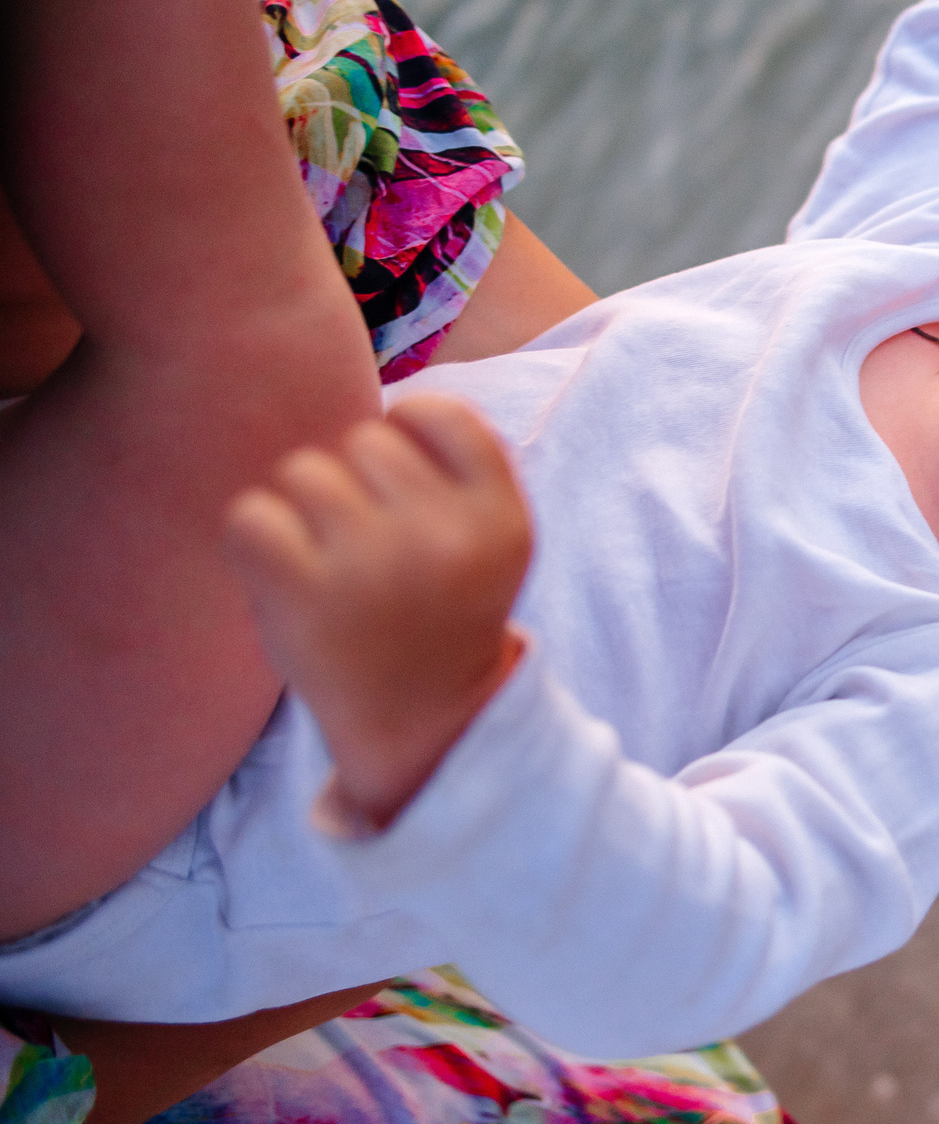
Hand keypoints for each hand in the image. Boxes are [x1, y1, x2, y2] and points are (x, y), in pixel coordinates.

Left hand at [222, 393, 531, 828]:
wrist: (420, 723)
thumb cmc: (442, 613)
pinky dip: (255, 541)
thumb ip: (456, 470)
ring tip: (327, 563)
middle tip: (366, 545)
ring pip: (302, 471)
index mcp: (502, 518)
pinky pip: (251, 515)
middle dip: (353, 481)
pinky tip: (285, 577)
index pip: (439, 413)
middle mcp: (447, 536)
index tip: (403, 479)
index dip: (408, 432)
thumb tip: (379, 400)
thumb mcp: (491, 539)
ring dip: (302, 510)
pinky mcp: (306, 595)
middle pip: (361, 440)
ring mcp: (376, 566)